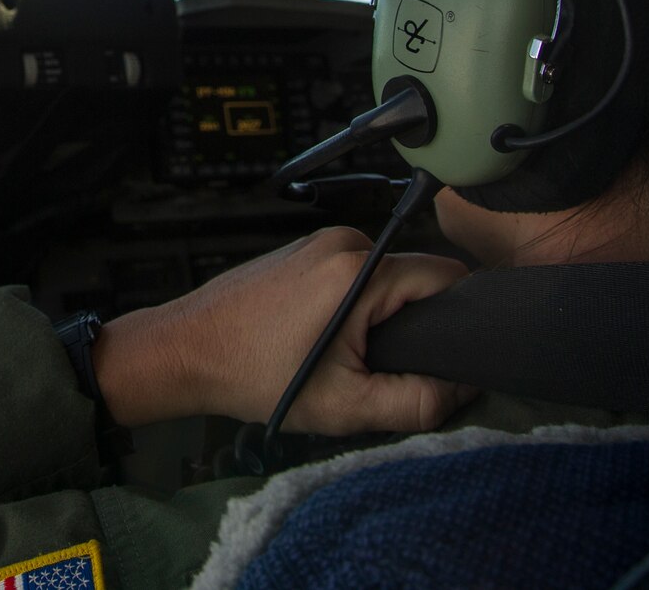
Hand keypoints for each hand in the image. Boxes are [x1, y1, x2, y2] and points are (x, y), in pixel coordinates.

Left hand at [91, 228, 474, 435]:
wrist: (184, 350)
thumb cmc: (252, 376)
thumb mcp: (344, 406)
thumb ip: (416, 401)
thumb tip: (464, 388)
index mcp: (357, 270)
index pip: (447, 277)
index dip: (460, 318)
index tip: (450, 357)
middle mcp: (343, 242)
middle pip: (416, 279)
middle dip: (415, 324)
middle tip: (384, 368)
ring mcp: (320, 242)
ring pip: (385, 279)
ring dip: (382, 317)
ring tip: (349, 358)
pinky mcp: (303, 250)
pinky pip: (354, 274)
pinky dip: (355, 306)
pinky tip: (326, 339)